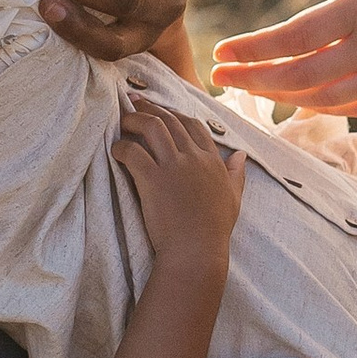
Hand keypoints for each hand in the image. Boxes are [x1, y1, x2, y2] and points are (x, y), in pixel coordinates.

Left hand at [113, 95, 246, 256]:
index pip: (194, 125)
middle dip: (151, 109)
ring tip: (123, 121)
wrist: (196, 251)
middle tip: (135, 105)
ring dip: (135, 120)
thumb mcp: (233, 198)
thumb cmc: (214, 230)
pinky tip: (115, 150)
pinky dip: (121, 147)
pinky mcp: (153, 179)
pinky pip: (133, 152)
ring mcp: (174, 167)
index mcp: (212, 161)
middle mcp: (194, 158)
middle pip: (171, 121)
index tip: (162, 112)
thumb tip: (241, 155)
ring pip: (153, 127)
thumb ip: (236, 174)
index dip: (175, 114)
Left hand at [208, 0, 356, 116]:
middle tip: (217, 79)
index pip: (290, 37)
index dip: (251, 48)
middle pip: (293, 76)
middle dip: (250, 79)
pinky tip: (296, 104)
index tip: (222, 50)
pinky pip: (348, 108)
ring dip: (276, 97)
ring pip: (316, 99)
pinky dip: (316, 108)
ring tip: (248, 91)